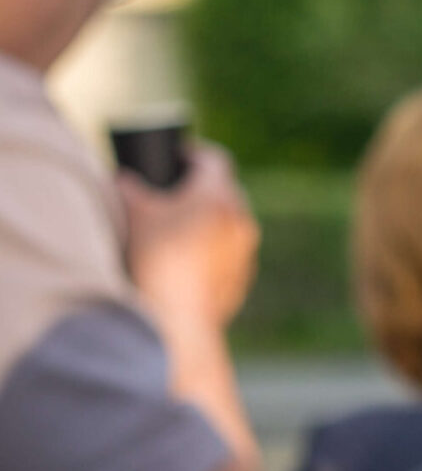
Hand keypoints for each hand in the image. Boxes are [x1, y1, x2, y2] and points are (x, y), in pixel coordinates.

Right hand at [118, 142, 259, 326]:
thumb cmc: (157, 258)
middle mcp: (241, 217)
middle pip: (225, 190)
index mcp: (219, 194)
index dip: (195, 153)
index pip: (214, 159)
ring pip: (231, 223)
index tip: (179, 156)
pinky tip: (191, 260)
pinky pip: (232, 253)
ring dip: (211, 220)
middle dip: (203, 188)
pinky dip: (215, 250)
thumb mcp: (135, 214)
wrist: (179, 316)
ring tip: (182, 227)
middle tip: (177, 191)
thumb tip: (124, 179)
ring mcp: (247, 249)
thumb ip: (129, 188)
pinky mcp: (244, 276)